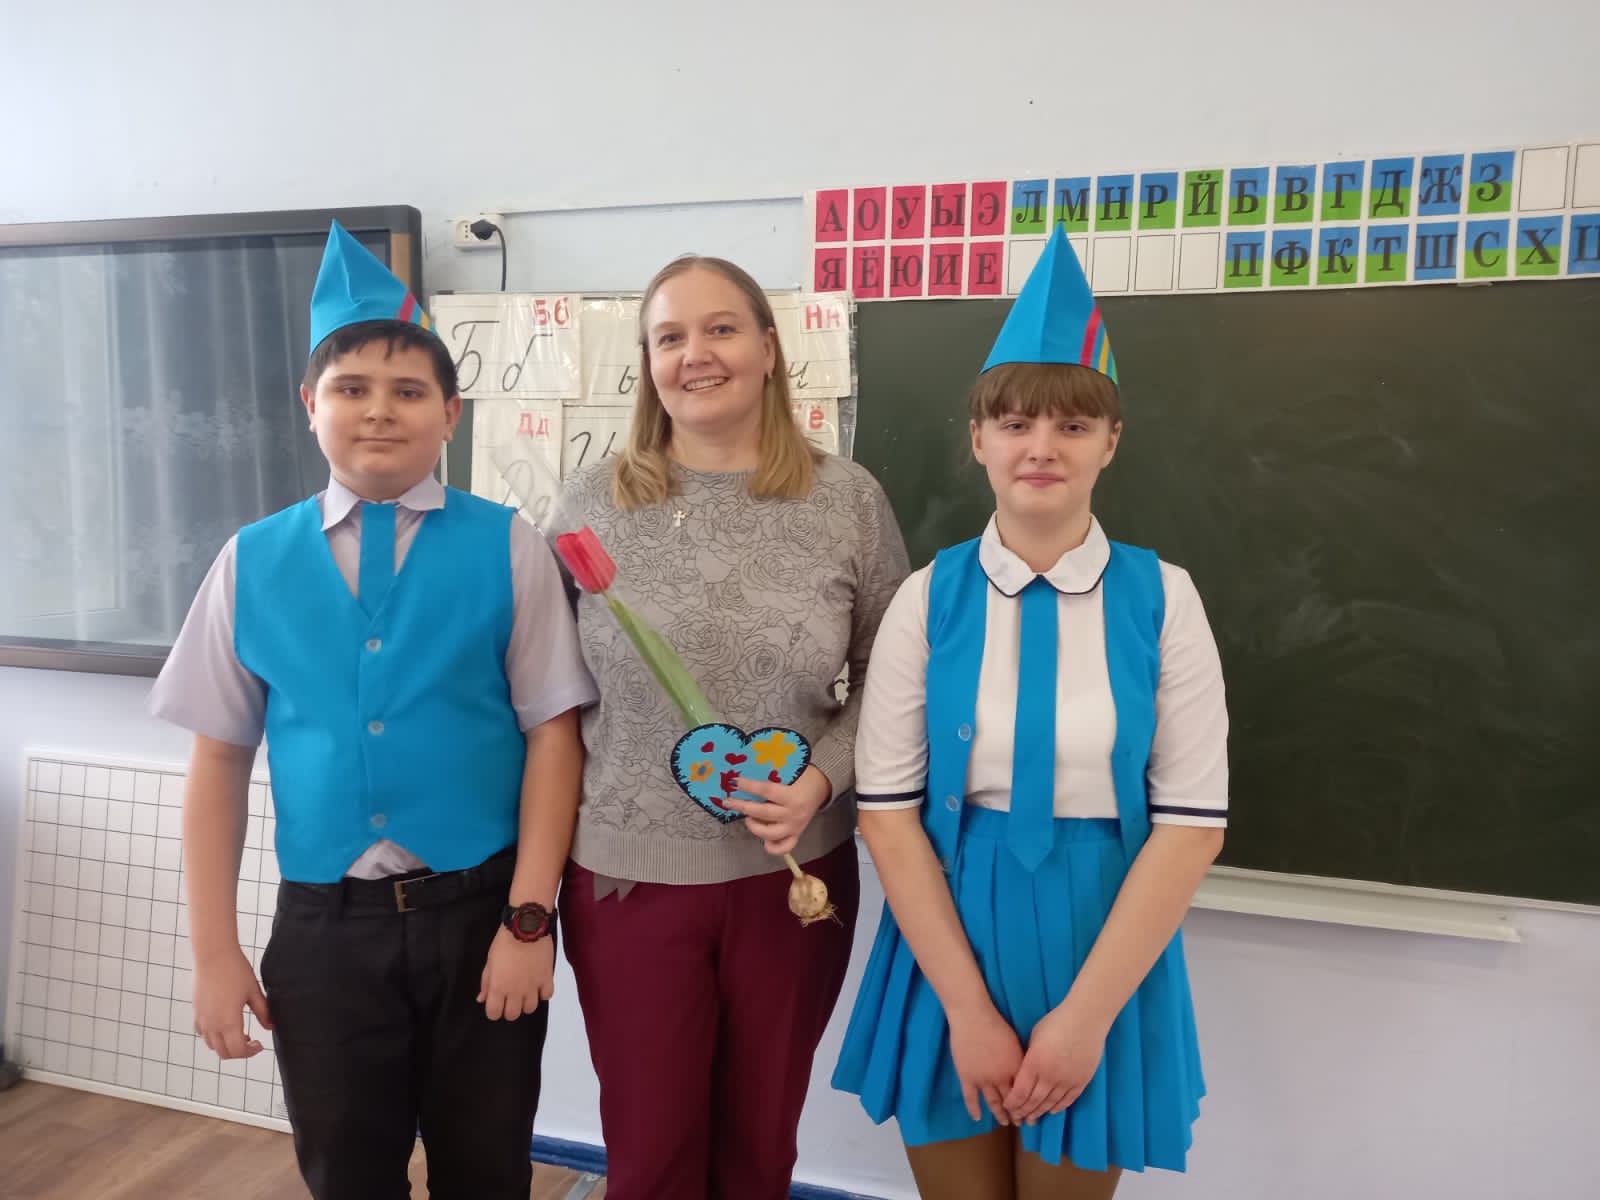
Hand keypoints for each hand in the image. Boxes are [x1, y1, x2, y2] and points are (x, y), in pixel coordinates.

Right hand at [193, 946, 271, 1059]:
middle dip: (239, 1052)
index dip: (250, 1052)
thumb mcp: (254, 992)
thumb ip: (263, 1011)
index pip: (238, 1051)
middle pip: (224, 1052)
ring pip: (212, 1045)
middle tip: (252, 1042)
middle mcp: (212, 1024)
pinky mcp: (196, 1012)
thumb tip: (271, 1026)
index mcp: (228, 1022)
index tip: (259, 1045)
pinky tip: (225, 1025)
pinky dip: (214, 1036)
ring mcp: (202, 1019)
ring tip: (240, 1033)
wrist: (213, 955)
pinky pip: (203, 1033)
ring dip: (226, 1045)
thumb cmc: (234, 970)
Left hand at [477, 925, 553, 1019]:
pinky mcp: (547, 978)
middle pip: (513, 1015)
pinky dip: (543, 992)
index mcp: (498, 987)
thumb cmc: (504, 943)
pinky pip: (547, 996)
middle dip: (510, 1008)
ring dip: (527, 1002)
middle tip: (511, 996)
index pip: (494, 1014)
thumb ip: (486, 982)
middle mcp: (515, 991)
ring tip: (526, 990)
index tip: (497, 1002)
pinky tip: (538, 984)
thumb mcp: (489, 962)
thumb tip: (482, 998)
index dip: (494, 1010)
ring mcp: (533, 986)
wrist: (526, 927)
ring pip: (530, 1009)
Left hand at [722, 765, 830, 856]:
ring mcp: (795, 826)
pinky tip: (763, 840)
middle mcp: (793, 814)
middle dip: (743, 806)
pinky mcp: (797, 834)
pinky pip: (783, 847)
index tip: (735, 782)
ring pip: (770, 833)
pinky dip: (772, 847)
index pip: (766, 790)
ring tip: (747, 819)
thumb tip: (745, 780)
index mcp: (792, 796)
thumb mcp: (790, 772)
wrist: (821, 786)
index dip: (749, 786)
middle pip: (764, 813)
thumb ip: (771, 778)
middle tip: (729, 802)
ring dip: (754, 827)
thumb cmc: (803, 776)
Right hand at [947, 1003, 1024, 1123]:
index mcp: (1015, 1069)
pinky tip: (978, 1118)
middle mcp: (1001, 1078)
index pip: (1024, 1093)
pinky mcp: (967, 1077)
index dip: (1028, 1105)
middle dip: (1017, 1114)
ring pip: (993, 1103)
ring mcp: (982, 1080)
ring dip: (999, 1115)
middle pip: (1011, 1101)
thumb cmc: (997, 1025)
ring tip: (1004, 1123)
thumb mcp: (1016, 1043)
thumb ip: (1020, 1061)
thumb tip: (1026, 1073)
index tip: (1032, 1113)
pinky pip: (970, 1098)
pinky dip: (974, 1109)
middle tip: (1021, 1123)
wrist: (973, 1017)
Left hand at [1004, 1002, 1108, 1122]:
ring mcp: (1067, 1081)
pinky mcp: (1081, 1082)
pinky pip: (1068, 1100)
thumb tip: (1024, 1071)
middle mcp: (1049, 1077)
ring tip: (1032, 1119)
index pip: (1020, 1092)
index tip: (1007, 1107)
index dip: (1012, 1103)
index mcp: (1034, 1064)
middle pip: (1034, 1101)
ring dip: (1039, 1113)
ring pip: (1050, 1104)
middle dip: (1023, 1112)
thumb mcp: (1034, 1037)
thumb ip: (1029, 1057)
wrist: (1086, 1020)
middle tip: (1017, 1119)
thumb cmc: (1056, 1022)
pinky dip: (1058, 1107)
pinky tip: (1051, 1111)